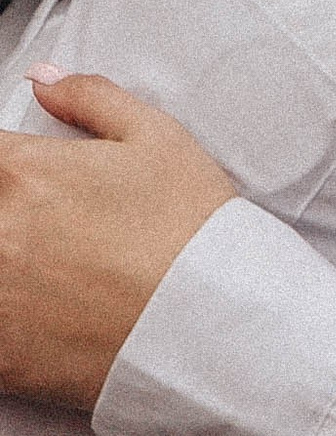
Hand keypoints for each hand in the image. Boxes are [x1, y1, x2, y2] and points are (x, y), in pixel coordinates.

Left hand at [0, 71, 236, 412]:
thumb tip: (45, 81)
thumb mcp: (158, 138)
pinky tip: (39, 317)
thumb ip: (90, 97)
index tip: (17, 178)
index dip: (4, 165)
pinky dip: (8, 318)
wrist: (215, 324)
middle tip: (40, 229)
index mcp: (24, 173)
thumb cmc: (191, 233)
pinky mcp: (0, 355)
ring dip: (4, 262)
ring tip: (42, 275)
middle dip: (7, 214)